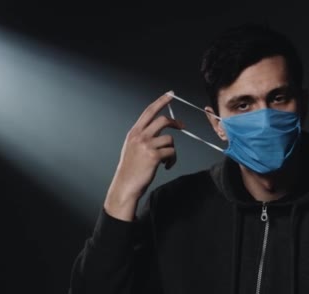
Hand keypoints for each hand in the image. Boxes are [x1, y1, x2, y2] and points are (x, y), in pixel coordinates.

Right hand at [104, 91, 183, 220]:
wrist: (125, 185)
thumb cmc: (131, 168)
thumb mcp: (131, 147)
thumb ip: (142, 136)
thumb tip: (158, 130)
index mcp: (134, 132)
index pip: (149, 111)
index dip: (161, 101)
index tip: (171, 94)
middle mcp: (139, 136)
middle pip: (163, 120)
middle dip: (175, 122)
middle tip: (182, 125)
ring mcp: (146, 145)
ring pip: (170, 140)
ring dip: (172, 150)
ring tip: (166, 160)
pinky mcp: (154, 156)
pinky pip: (172, 153)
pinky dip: (172, 160)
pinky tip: (166, 166)